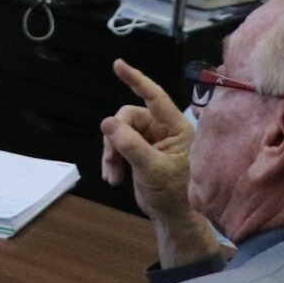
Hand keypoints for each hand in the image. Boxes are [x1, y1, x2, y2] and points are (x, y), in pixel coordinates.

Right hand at [100, 59, 206, 242]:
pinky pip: (118, 145)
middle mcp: (163, 129)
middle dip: (116, 138)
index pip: (155, 97)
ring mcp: (150, 140)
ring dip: (111, 153)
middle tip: (111, 161)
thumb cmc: (175, 194)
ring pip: (119, 132)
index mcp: (176, 128)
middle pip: (128, 118)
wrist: (173, 217)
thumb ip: (131, 145)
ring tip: (112, 176)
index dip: (137, 79)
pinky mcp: (139, 151)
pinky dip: (112, 161)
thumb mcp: (152, 169)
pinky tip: (113, 178)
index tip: (118, 65)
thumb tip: (107, 122)